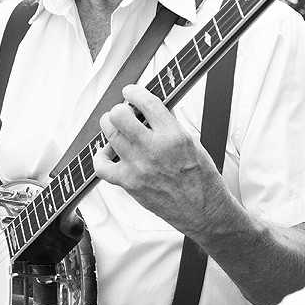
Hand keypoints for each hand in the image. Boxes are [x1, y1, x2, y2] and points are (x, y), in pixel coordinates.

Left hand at [93, 83, 232, 235]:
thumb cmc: (203, 181)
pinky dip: (100, 156)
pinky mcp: (128, 183)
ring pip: (109, 134)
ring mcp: (138, 167)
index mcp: (173, 136)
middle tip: (125, 112)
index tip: (132, 92)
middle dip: (121, 109)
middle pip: (120, 115)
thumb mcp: (193, 144)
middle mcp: (153, 149)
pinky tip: (108, 152)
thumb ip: (170, 127)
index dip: (135, 92)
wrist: (204, 211)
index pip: (147, 103)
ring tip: (117, 128)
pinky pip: (101, 166)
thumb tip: (152, 112)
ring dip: (111, 126)